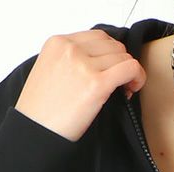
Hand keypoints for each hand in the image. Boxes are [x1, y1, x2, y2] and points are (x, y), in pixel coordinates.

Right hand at [14, 29, 147, 142]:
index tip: (109, 72)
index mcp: (57, 42)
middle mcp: (71, 49)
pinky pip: (130, 69)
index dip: (109, 54)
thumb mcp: (49, 71)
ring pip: (123, 56)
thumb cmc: (40, 111)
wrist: (35, 132)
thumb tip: (97, 63)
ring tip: (123, 91)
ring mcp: (84, 65)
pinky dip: (138, 77)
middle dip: (120, 63)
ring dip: (129, 72)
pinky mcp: (96, 84)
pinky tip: (132, 90)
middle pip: (112, 45)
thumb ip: (69, 60)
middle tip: (119, 85)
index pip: (97, 37)